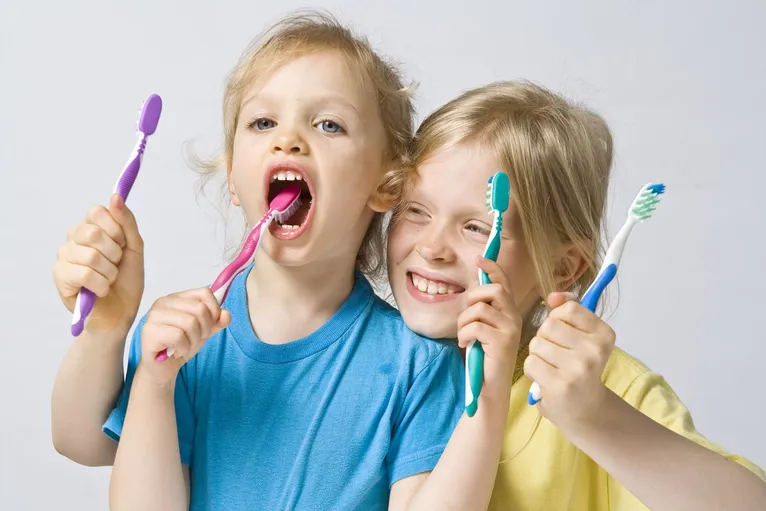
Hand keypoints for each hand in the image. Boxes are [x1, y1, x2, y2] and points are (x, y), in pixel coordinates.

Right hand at [54, 194, 144, 331]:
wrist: (120, 312)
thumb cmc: (126, 280)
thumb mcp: (134, 247)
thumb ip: (127, 222)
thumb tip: (115, 196)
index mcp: (90, 227)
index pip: (97, 211)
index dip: (115, 229)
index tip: (122, 244)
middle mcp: (73, 238)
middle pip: (92, 232)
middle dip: (114, 253)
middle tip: (116, 264)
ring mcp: (64, 257)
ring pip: (90, 255)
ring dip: (109, 272)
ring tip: (109, 279)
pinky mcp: (60, 277)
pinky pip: (83, 274)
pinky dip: (101, 284)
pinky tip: (101, 290)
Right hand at [139, 288, 230, 384]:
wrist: (162, 369)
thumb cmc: (180, 346)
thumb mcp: (203, 332)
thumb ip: (216, 322)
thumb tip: (226, 314)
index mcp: (176, 298)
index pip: (204, 293)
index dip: (214, 310)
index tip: (211, 325)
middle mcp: (163, 303)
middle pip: (200, 308)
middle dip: (205, 329)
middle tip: (195, 339)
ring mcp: (154, 316)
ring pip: (190, 322)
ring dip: (194, 340)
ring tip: (185, 346)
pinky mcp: (150, 332)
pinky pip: (178, 337)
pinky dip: (183, 348)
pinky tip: (176, 352)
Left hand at [457, 257, 522, 401]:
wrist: (489, 388)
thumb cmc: (483, 358)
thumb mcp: (482, 329)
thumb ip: (482, 311)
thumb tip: (472, 290)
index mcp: (509, 313)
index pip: (503, 283)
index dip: (492, 268)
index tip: (479, 259)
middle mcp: (514, 318)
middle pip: (493, 290)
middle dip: (472, 298)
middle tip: (466, 316)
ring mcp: (510, 329)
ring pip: (479, 308)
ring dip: (463, 321)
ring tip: (463, 336)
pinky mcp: (502, 341)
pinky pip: (475, 326)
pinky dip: (463, 334)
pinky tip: (465, 345)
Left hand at [524, 292, 615, 428]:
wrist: (585, 409)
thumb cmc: (579, 367)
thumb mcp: (582, 336)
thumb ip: (569, 310)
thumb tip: (553, 296)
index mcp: (605, 335)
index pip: (569, 309)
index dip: (558, 317)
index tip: (564, 332)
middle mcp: (595, 351)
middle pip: (549, 325)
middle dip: (545, 337)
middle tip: (556, 354)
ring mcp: (578, 369)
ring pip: (537, 343)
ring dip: (538, 354)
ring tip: (551, 366)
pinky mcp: (560, 386)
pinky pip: (531, 363)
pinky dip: (533, 369)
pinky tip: (545, 379)